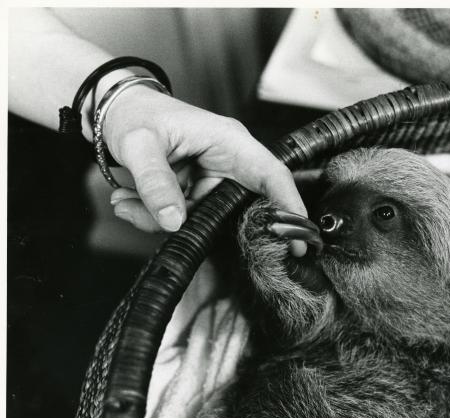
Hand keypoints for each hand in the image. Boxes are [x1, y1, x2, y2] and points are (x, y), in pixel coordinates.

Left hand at [103, 85, 307, 255]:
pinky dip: (152, 217)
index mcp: (230, 142)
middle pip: (239, 208)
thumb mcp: (140, 144)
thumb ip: (155, 182)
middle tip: (171, 227)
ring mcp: (211, 181)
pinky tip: (127, 200)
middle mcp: (228, 163)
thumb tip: (174, 222)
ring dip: (162, 220)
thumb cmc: (135, 112)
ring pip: (204, 220)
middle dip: (206, 226)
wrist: (114, 111)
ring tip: (127, 202)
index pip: (271, 175)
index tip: (298, 237)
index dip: (289, 206)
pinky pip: (184, 219)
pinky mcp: (195, 194)